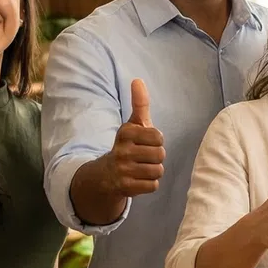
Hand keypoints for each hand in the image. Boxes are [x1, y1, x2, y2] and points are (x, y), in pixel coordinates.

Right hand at [107, 79, 165, 196]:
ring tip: (141, 168)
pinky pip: (153, 186)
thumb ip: (139, 103)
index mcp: (125, 132)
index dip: (157, 142)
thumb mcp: (133, 124)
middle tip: (144, 158)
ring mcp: (122, 170)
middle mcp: (122, 150)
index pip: (159, 137)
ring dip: (154, 171)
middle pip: (160, 155)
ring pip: (158, 171)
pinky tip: (138, 180)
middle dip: (156, 158)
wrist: (106, 175)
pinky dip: (149, 184)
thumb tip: (138, 80)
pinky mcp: (125, 187)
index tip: (145, 143)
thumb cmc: (127, 146)